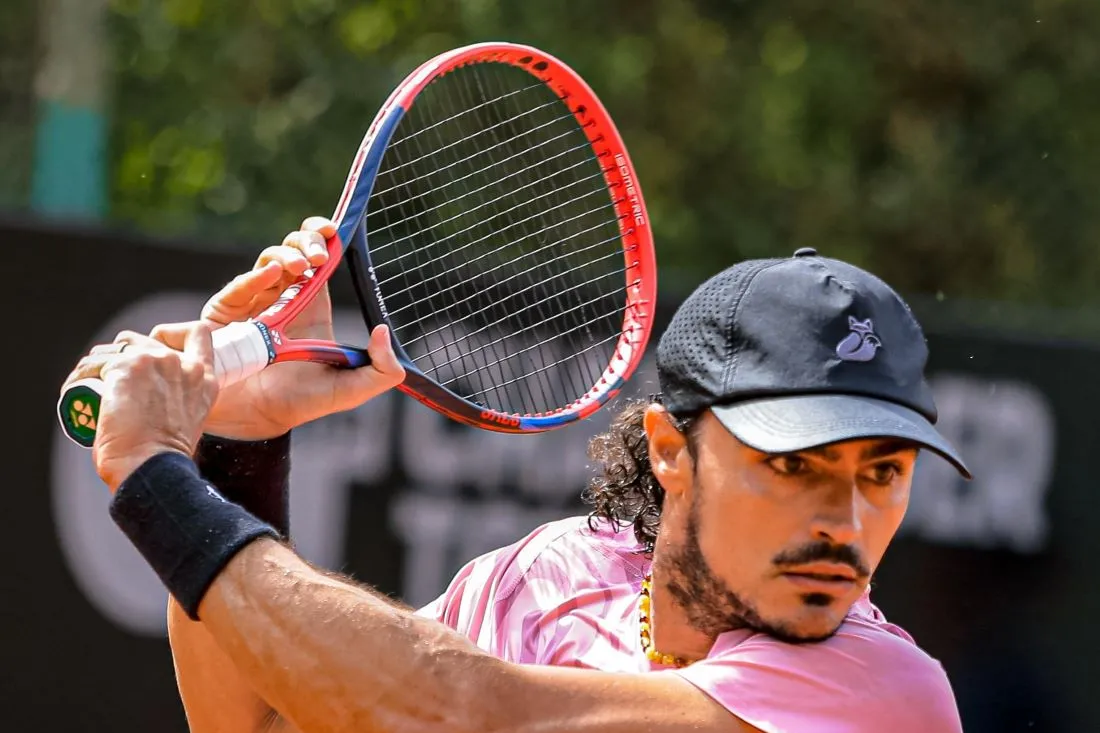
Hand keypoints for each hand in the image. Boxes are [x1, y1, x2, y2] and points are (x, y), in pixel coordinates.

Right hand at [67, 217, 404, 439]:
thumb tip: (385, 332)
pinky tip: (274, 275)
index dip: (323, 239)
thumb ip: (382, 369)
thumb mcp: (352, 389)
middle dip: (307, 240)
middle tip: (318, 257)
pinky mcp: (225, 313)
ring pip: (268, 260)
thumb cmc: (302, 401)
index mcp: (312, 306)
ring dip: (286, 254)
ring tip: (299, 267)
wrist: (257, 420)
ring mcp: (253, 302)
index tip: (333, 234)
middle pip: (294, 249)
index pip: (319, 261)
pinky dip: (256, 276)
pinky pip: (239, 286)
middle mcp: (282, 297)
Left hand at [90, 323, 218, 491]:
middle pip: (145, 340)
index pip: (198, 333)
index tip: (153, 350)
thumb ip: (180, 400)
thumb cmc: (163, 459)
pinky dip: (79, 377)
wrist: (151, 469)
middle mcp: (182, 364)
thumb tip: (153, 397)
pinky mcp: (125, 368)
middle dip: (123, 355)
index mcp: (204, 379)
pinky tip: (74, 392)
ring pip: (115, 348)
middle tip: (109, 379)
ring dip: (97, 365)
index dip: (172, 335)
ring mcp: (155, 362)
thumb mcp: (187, 421)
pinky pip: (92, 364)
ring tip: (86, 388)